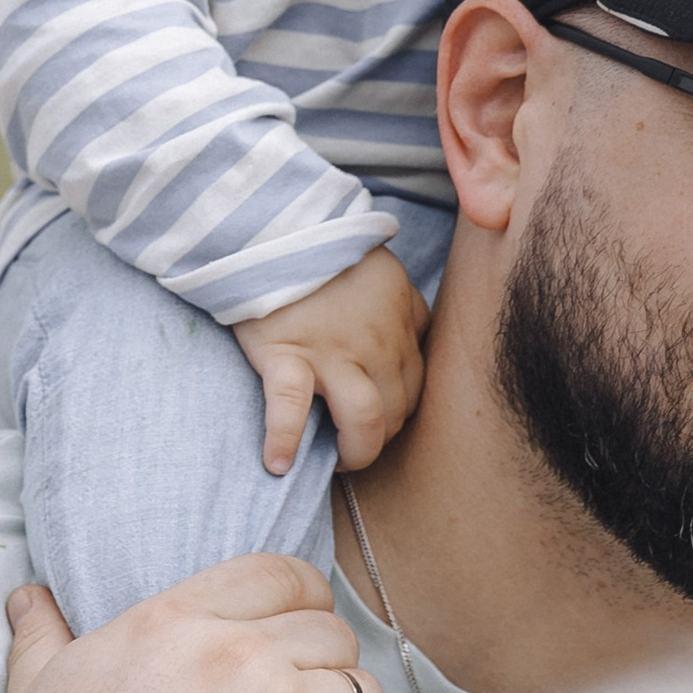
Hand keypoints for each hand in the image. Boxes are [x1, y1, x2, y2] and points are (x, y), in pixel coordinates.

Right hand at [231, 249, 428, 476]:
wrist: (276, 226)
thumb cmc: (325, 252)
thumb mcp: (385, 273)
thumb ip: (406, 308)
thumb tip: (416, 338)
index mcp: (397, 326)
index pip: (414, 388)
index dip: (399, 415)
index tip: (378, 423)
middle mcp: (373, 345)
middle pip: (395, 411)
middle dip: (379, 439)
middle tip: (354, 447)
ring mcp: (330, 352)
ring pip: (363, 419)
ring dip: (356, 452)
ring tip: (336, 464)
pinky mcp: (285, 355)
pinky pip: (289, 410)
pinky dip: (283, 442)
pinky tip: (277, 466)